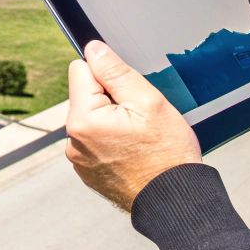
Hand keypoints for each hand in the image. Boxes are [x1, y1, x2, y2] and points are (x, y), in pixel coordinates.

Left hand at [65, 40, 202, 210]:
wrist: (175, 200)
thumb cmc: (167, 156)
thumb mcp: (148, 101)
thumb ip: (115, 71)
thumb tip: (94, 49)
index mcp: (83, 120)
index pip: (80, 69)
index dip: (107, 74)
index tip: (126, 91)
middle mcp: (73, 141)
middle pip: (85, 95)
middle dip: (110, 98)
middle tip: (139, 118)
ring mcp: (79, 159)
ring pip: (92, 118)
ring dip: (111, 120)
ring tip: (138, 138)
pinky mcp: (88, 171)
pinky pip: (95, 141)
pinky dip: (112, 141)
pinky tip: (133, 151)